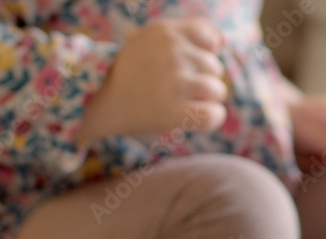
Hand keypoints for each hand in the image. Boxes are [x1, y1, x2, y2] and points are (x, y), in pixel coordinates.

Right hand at [77, 18, 227, 141]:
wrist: (103, 104)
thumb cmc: (135, 73)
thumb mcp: (153, 41)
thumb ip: (188, 34)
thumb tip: (222, 41)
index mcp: (165, 32)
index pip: (210, 39)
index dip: (203, 56)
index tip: (184, 67)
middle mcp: (171, 52)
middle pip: (215, 68)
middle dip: (202, 80)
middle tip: (174, 88)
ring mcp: (173, 81)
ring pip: (218, 91)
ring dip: (205, 100)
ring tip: (182, 101)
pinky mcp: (172, 111)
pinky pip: (214, 115)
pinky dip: (210, 119)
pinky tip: (194, 118)